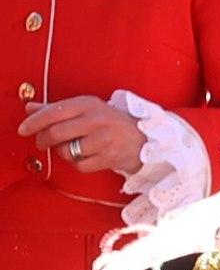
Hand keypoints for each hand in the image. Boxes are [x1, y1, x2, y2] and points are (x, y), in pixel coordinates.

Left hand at [20, 95, 145, 174]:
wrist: (147, 138)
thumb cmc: (112, 122)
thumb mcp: (87, 109)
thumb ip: (57, 108)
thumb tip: (29, 108)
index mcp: (89, 104)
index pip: (53, 112)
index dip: (34, 122)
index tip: (23, 129)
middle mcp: (97, 120)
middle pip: (56, 133)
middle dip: (43, 140)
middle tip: (42, 142)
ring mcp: (104, 140)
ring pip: (67, 151)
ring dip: (63, 152)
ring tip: (71, 148)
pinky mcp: (109, 158)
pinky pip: (80, 165)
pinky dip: (78, 163)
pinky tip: (84, 156)